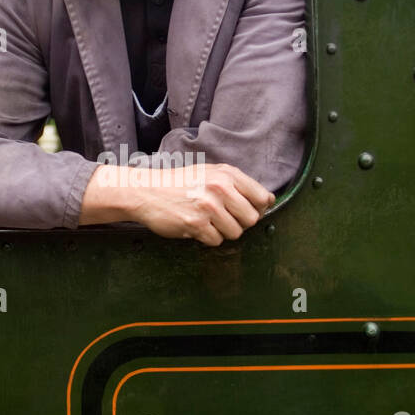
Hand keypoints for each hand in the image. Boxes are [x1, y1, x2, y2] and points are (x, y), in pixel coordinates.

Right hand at [80, 162, 274, 245]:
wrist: (146, 191)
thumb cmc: (180, 183)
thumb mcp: (210, 173)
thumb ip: (237, 184)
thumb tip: (268, 201)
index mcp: (227, 174)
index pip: (262, 197)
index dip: (258, 208)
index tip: (245, 210)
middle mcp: (220, 188)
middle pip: (252, 218)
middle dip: (240, 222)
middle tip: (223, 217)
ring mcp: (208, 207)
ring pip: (236, 232)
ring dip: (223, 232)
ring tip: (207, 221)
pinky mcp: (196, 224)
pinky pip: (216, 241)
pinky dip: (207, 238)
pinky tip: (196, 226)